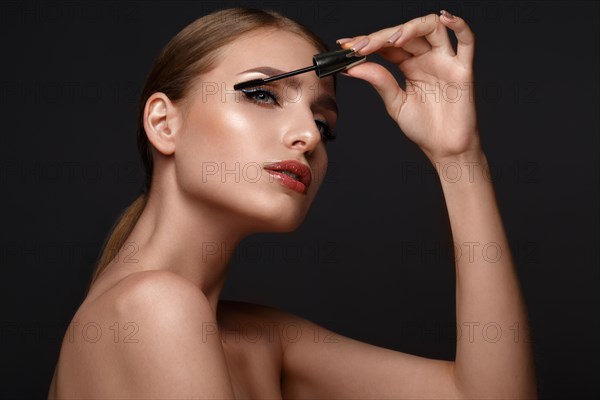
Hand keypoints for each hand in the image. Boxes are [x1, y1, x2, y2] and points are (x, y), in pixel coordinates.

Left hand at [337, 11, 480, 161]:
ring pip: (432, 28)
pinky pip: (468, 41)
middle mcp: (428, 58)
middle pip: (406, 33)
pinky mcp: (463, 70)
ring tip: (392, 40)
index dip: (367, 42)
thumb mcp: (395, 103)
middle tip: (360, 47)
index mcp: (411, 65)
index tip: (345, 46)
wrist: (445, 149)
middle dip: (380, 37)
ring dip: (411, 28)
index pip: (388, 45)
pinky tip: (446, 18)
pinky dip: (459, 25)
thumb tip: (353, 67)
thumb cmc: (424, 128)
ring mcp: (446, 61)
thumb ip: (379, 81)